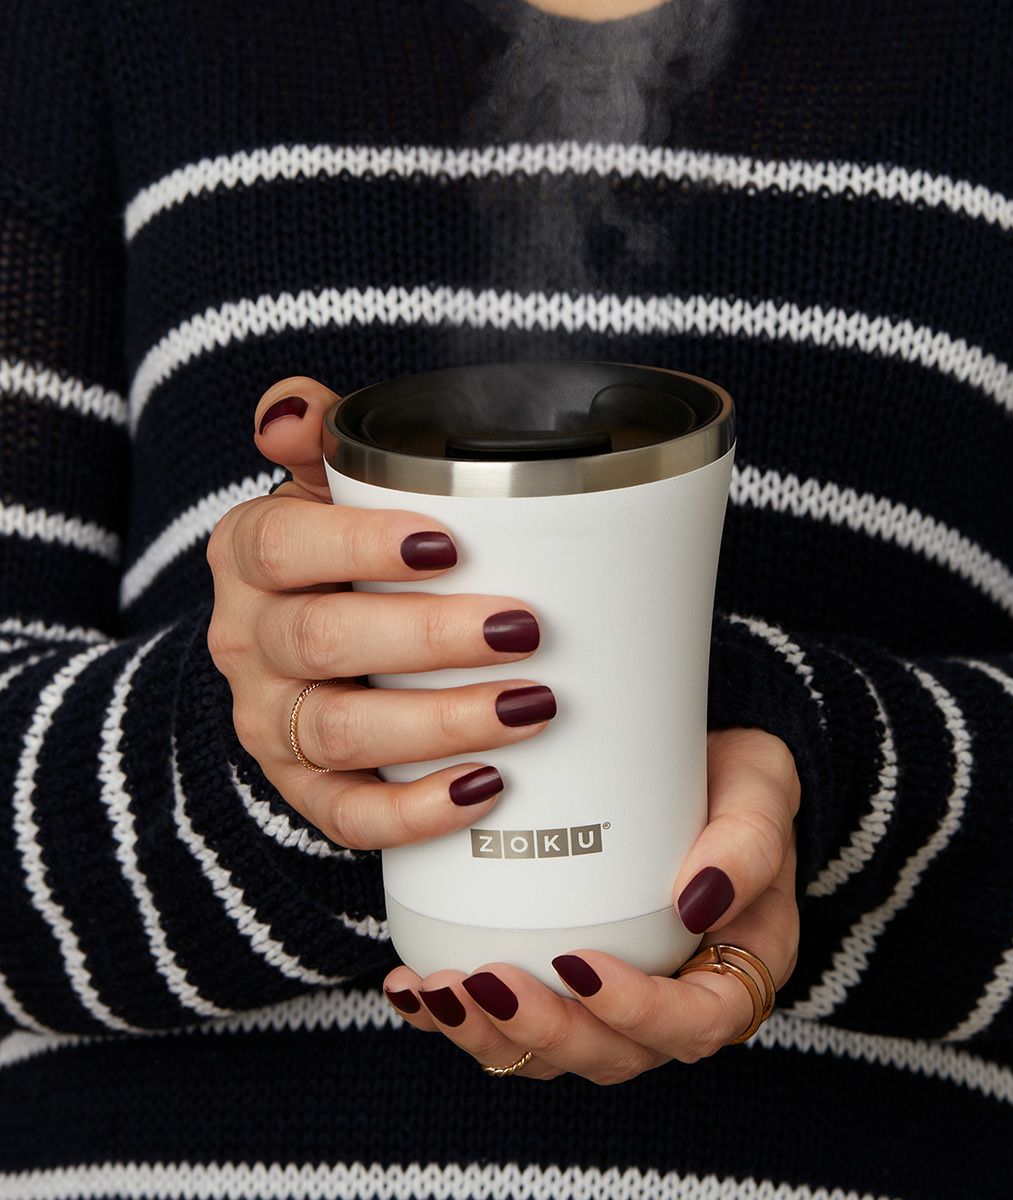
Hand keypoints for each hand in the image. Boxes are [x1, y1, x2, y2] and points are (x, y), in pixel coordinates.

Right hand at [205, 376, 557, 849]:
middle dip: (430, 639)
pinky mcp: (301, 787)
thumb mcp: (324, 487)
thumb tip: (292, 409)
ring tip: (532, 707)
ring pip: (340, 732)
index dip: (358, 546)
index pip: (283, 545)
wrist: (300, 647)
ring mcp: (270, 721)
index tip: (448, 544)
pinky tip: (487, 788)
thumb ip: (322, 439)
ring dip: (442, 723)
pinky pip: (346, 815)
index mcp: (251, 555)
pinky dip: (415, 812)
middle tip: (523, 628)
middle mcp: (247, 640)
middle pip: (324, 642)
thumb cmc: (339, 556)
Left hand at [382, 726, 799, 1082]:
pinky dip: (463, 1016)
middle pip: (615, 1054)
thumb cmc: (739, 784)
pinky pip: (518, 1023)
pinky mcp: (568, 982)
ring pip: (558, 1053)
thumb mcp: (764, 790)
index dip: (639, 1012)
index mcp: (738, 969)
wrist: (694, 768)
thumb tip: (698, 899)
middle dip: (544, 1031)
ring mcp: (619, 999)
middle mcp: (678, 999)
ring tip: (438, 990)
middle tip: (487, 983)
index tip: (580, 964)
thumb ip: (748, 842)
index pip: (698, 1023)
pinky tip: (415, 989)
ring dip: (491, 1036)